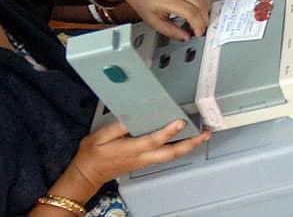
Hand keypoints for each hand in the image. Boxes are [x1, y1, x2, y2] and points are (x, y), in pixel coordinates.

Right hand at [70, 120, 210, 188]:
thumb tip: (135, 116)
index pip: (153, 140)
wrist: (87, 175)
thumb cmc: (92, 155)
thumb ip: (118, 126)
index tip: (180, 122)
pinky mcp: (144, 162)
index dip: (168, 132)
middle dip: (190, 144)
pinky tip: (184, 141)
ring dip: (188, 147)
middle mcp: (141, 157)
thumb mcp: (99, 136)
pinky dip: (178, 149)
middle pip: (170, 154)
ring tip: (201, 136)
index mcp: (130, 150)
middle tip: (205, 134)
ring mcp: (144, 162)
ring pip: (170, 156)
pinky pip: (165, 156)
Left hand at [123, 0, 209, 40]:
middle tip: (200, 28)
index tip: (199, 33)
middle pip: (199, 3)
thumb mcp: (153, 21)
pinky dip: (202, 4)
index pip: (190, 11)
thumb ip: (171, 31)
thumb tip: (186, 37)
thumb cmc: (142, 1)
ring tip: (198, 21)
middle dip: (204, 19)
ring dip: (205, 11)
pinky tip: (196, 12)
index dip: (198, 24)